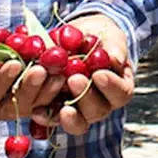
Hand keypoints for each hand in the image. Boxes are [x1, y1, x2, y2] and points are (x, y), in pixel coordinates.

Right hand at [0, 26, 65, 120]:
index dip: (2, 79)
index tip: (15, 63)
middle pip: (15, 104)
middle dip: (29, 87)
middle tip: (40, 70)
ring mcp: (18, 108)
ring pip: (34, 105)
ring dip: (48, 90)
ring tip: (59, 74)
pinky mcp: (35, 104)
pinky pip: (48, 102)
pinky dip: (58, 91)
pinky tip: (67, 77)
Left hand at [40, 14, 134, 135]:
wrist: (76, 38)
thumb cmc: (98, 38)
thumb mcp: (110, 36)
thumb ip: (114, 47)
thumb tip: (115, 59)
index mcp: (119, 87)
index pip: (121, 93)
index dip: (111, 86)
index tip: (99, 74)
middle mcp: (101, 104)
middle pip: (97, 110)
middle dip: (85, 96)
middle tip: (74, 79)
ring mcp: (79, 110)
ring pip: (77, 121)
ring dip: (67, 113)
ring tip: (57, 94)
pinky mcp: (58, 110)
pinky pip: (52, 119)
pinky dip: (45, 116)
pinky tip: (37, 111)